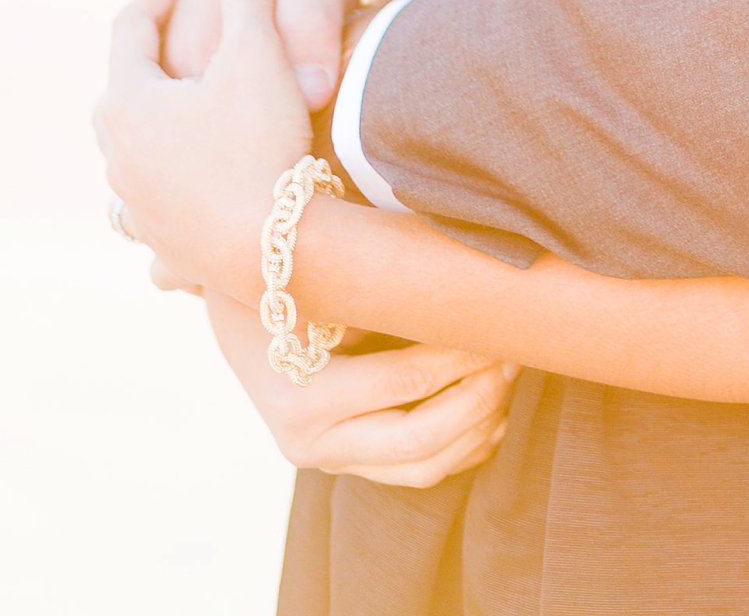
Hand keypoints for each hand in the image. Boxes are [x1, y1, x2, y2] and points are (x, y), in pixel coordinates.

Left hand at [97, 0, 313, 298]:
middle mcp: (119, 160)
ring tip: (181, 124)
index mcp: (129, 104)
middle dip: (152, 61)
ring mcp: (140, 211)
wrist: (272, 245)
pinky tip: (188, 205)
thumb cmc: (259, 142)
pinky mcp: (168, 250)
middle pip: (123, 96)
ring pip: (130, 164)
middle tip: (179, 34)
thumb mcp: (259, 52)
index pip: (132, 26)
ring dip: (153, 138)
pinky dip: (170, 207)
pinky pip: (158, 222)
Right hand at [205, 292, 516, 488]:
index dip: (465, 351)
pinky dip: (460, 447)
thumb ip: (382, 288)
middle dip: (480, 397)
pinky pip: (413, 472)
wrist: (232, 302)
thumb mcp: (320, 277)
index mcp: (304, 396)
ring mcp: (327, 458)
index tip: (501, 317)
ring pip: (422, 468)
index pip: (408, 379)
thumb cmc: (281, 275)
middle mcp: (310, 442)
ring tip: (509, 376)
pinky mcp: (343, 462)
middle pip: (421, 440)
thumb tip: (464, 276)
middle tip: (515, 352)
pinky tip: (491, 411)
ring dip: (477, 426)